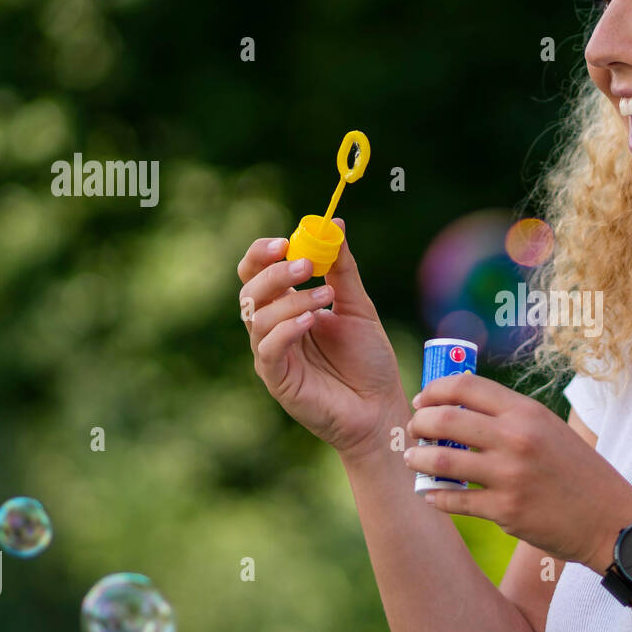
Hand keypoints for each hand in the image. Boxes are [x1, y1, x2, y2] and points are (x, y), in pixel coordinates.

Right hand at [237, 222, 405, 458]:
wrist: (381, 407)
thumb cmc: (369, 361)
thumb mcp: (358, 307)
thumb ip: (343, 270)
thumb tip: (334, 224)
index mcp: (287, 307)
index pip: (257, 273)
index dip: (262, 254)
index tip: (284, 241)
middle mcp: (273, 329)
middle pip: (250, 291)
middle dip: (275, 273)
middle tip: (307, 264)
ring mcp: (272, 355)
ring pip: (258, 318)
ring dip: (291, 300)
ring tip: (327, 297)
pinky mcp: (277, 380)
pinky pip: (267, 349)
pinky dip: (286, 329)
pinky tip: (311, 321)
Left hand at [404, 372, 631, 568]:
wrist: (611, 520)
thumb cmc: (580, 473)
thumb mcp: (551, 430)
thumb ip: (511, 418)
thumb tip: (461, 409)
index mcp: (527, 412)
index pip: (466, 387)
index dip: (435, 390)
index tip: (422, 400)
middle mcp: (517, 438)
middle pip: (445, 420)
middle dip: (419, 424)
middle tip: (413, 430)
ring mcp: (510, 476)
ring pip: (442, 462)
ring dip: (419, 459)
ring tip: (413, 459)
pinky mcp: (506, 511)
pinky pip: (454, 501)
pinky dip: (436, 496)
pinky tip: (431, 494)